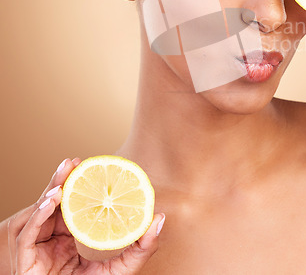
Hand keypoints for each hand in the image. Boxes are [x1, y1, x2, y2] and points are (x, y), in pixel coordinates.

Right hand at [8, 158, 164, 273]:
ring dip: (50, 192)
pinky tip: (51, 202)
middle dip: (61, 180)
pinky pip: (26, 237)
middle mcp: (54, 241)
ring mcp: (39, 251)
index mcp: (73, 238)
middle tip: (73, 162)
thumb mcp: (124, 267)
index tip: (87, 164)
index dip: (78, 184)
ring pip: (39, 214)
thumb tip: (159, 217)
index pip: (73, 205)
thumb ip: (141, 246)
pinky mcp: (27, 264)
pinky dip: (37, 217)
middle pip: (54, 205)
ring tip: (65, 176)